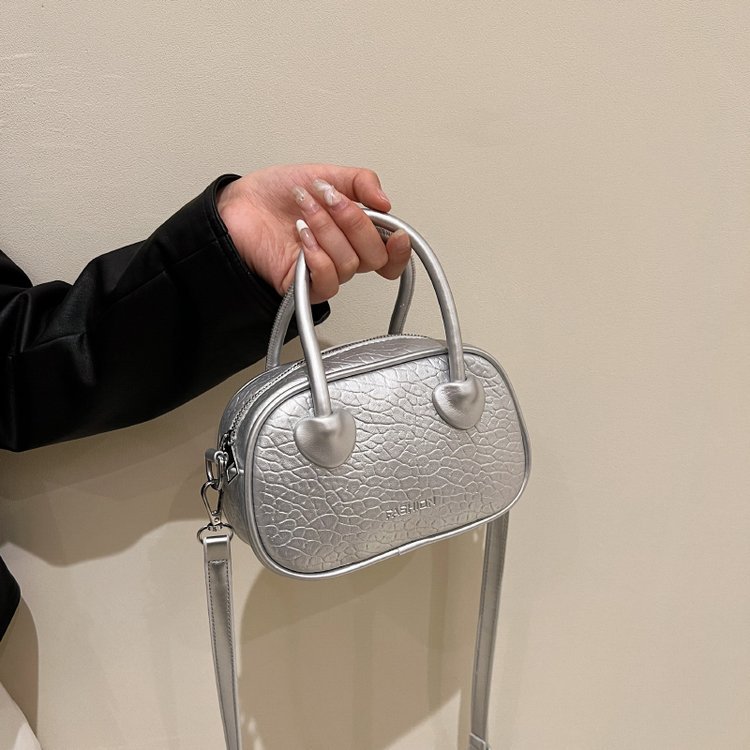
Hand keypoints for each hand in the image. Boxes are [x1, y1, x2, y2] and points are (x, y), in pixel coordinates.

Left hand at [216, 164, 411, 303]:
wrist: (239, 206)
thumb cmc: (276, 195)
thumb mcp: (324, 174)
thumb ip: (360, 183)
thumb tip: (386, 201)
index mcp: (354, 233)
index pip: (389, 254)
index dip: (400, 250)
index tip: (398, 234)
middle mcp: (343, 254)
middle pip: (374, 256)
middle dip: (354, 222)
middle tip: (328, 198)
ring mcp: (323, 270)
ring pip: (349, 264)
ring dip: (327, 230)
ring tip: (304, 210)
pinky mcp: (303, 285)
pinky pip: (327, 283)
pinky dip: (318, 257)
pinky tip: (302, 237)